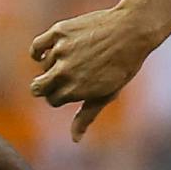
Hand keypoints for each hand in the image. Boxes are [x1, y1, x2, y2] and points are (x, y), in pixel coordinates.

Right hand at [30, 2, 163, 141]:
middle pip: (37, 88)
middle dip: (47, 87)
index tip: (73, 87)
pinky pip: (37, 47)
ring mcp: (61, 51)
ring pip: (43, 66)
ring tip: (74, 58)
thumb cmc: (123, 65)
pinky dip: (39, 52)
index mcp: (74, 91)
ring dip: (52, 65)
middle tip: (60, 78)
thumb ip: (87, 116)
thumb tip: (74, 139)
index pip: (52, 100)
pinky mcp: (59, 32)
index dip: (61, 96)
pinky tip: (48, 52)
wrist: (132, 30)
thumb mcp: (107, 94)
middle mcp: (64, 72)